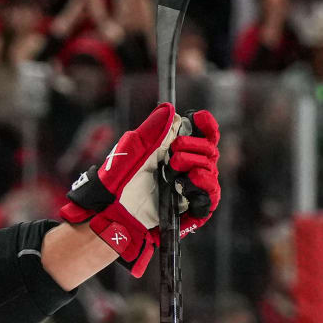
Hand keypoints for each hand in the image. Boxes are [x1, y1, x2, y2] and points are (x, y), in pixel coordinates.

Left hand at [59, 103, 219, 276]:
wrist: (112, 213)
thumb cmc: (117, 183)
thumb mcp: (130, 152)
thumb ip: (150, 131)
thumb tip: (170, 109)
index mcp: (172, 151)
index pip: (201, 134)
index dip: (206, 125)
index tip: (200, 118)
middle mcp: (185, 167)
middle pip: (209, 149)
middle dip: (195, 145)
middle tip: (174, 151)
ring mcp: (189, 188)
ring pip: (211, 170)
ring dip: (196, 162)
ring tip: (174, 166)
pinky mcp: (192, 208)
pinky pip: (210, 195)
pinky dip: (204, 185)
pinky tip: (188, 181)